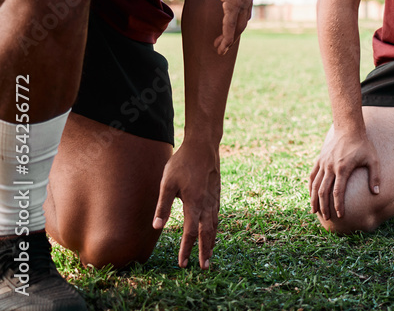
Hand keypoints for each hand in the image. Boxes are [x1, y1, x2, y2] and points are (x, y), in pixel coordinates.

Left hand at [152, 141, 221, 268]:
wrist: (203, 146)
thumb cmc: (182, 163)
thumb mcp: (167, 182)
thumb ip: (163, 205)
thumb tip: (156, 227)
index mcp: (194, 203)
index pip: (190, 232)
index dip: (186, 249)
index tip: (182, 263)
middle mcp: (206, 204)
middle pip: (207, 233)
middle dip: (205, 251)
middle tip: (203, 268)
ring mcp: (214, 199)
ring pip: (214, 225)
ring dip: (212, 242)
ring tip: (209, 255)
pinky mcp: (216, 194)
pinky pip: (217, 216)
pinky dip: (215, 228)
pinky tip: (213, 232)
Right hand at [207, 0, 253, 54]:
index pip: (244, 6)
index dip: (238, 17)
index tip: (230, 26)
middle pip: (243, 19)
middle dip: (234, 33)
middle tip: (225, 43)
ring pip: (238, 26)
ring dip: (229, 40)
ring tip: (220, 49)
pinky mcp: (233, 3)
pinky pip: (230, 26)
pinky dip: (227, 38)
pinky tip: (222, 47)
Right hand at [309, 126, 380, 219]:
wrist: (349, 128)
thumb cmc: (363, 145)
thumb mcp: (373, 159)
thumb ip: (375, 177)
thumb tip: (376, 193)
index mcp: (343, 168)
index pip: (338, 191)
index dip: (338, 205)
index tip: (340, 215)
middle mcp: (330, 167)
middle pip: (323, 191)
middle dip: (324, 206)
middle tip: (327, 218)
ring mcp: (323, 163)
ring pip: (315, 184)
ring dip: (314, 199)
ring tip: (315, 211)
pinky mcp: (320, 159)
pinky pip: (312, 175)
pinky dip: (311, 186)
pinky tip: (312, 195)